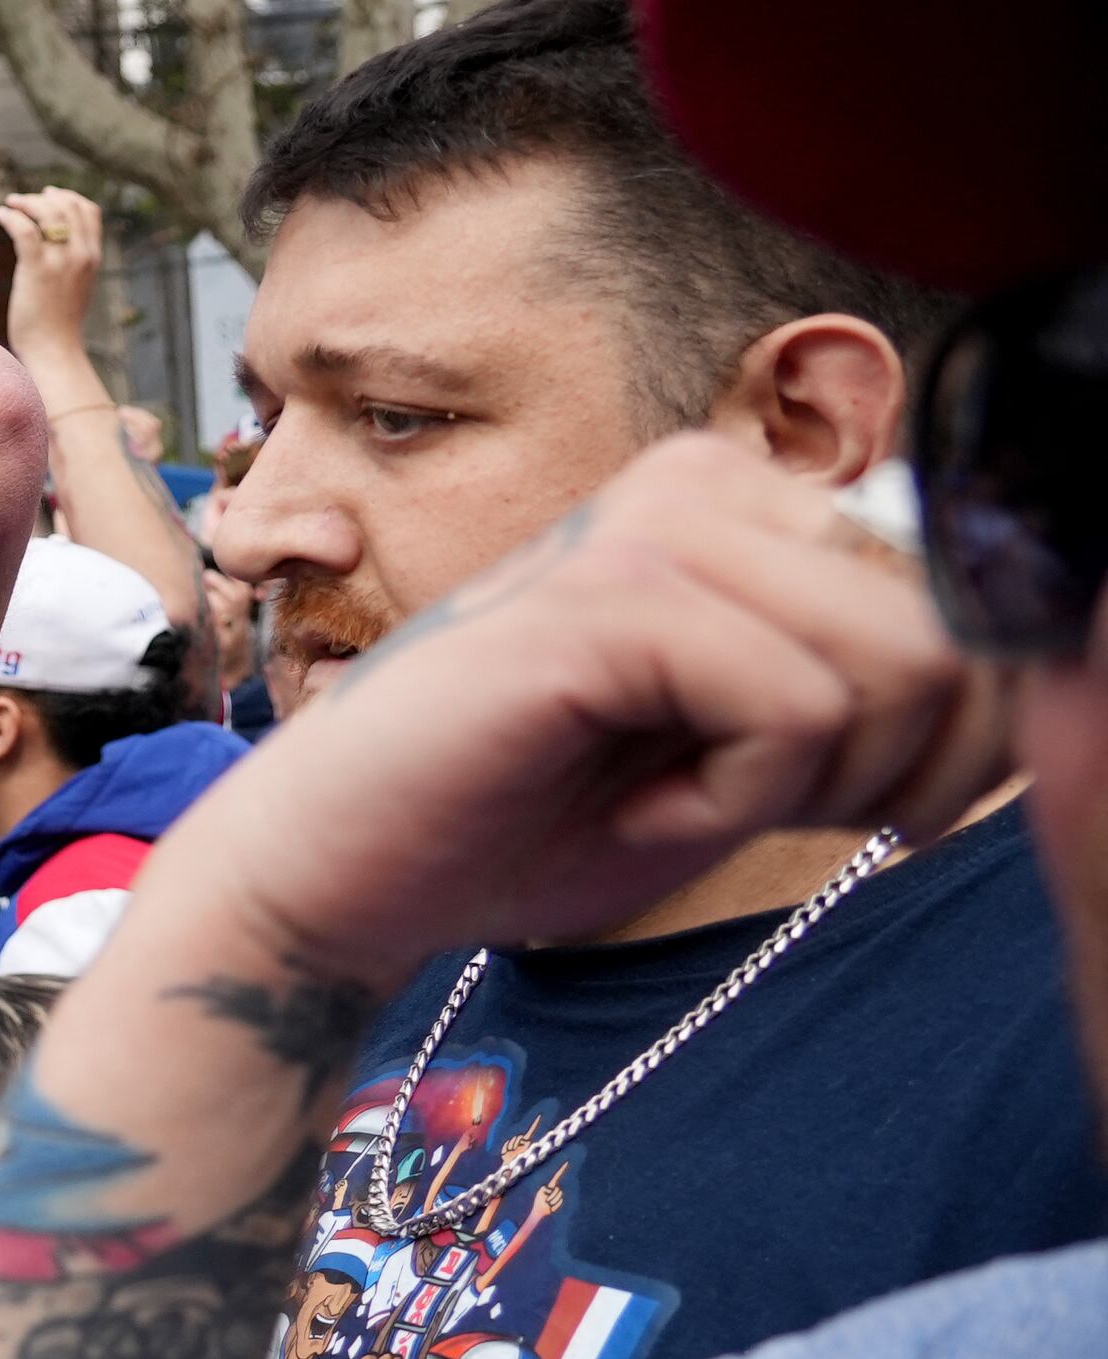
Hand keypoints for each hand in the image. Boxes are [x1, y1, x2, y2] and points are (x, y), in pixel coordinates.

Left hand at [0, 188, 105, 369]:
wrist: (55, 350)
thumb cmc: (60, 323)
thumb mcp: (76, 286)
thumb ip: (73, 263)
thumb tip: (56, 247)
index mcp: (93, 257)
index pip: (90, 211)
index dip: (69, 197)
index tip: (49, 194)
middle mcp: (81, 254)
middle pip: (67, 206)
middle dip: (43, 197)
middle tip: (22, 200)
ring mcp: (61, 261)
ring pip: (48, 213)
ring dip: (26, 203)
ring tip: (10, 205)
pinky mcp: (37, 270)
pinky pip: (24, 230)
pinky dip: (11, 217)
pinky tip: (1, 215)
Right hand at [155, 437, 1013, 990]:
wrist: (334, 877)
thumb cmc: (517, 825)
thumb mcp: (736, 756)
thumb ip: (858, 696)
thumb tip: (1024, 675)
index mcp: (734, 501)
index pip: (957, 588)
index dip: (957, 728)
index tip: (856, 808)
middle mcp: (701, 481)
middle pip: (949, 627)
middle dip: (900, 767)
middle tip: (759, 821)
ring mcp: (650, 527)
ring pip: (895, 666)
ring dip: (810, 786)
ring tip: (677, 810)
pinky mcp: (609, 597)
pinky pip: (797, 707)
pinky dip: (739, 796)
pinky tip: (635, 809)